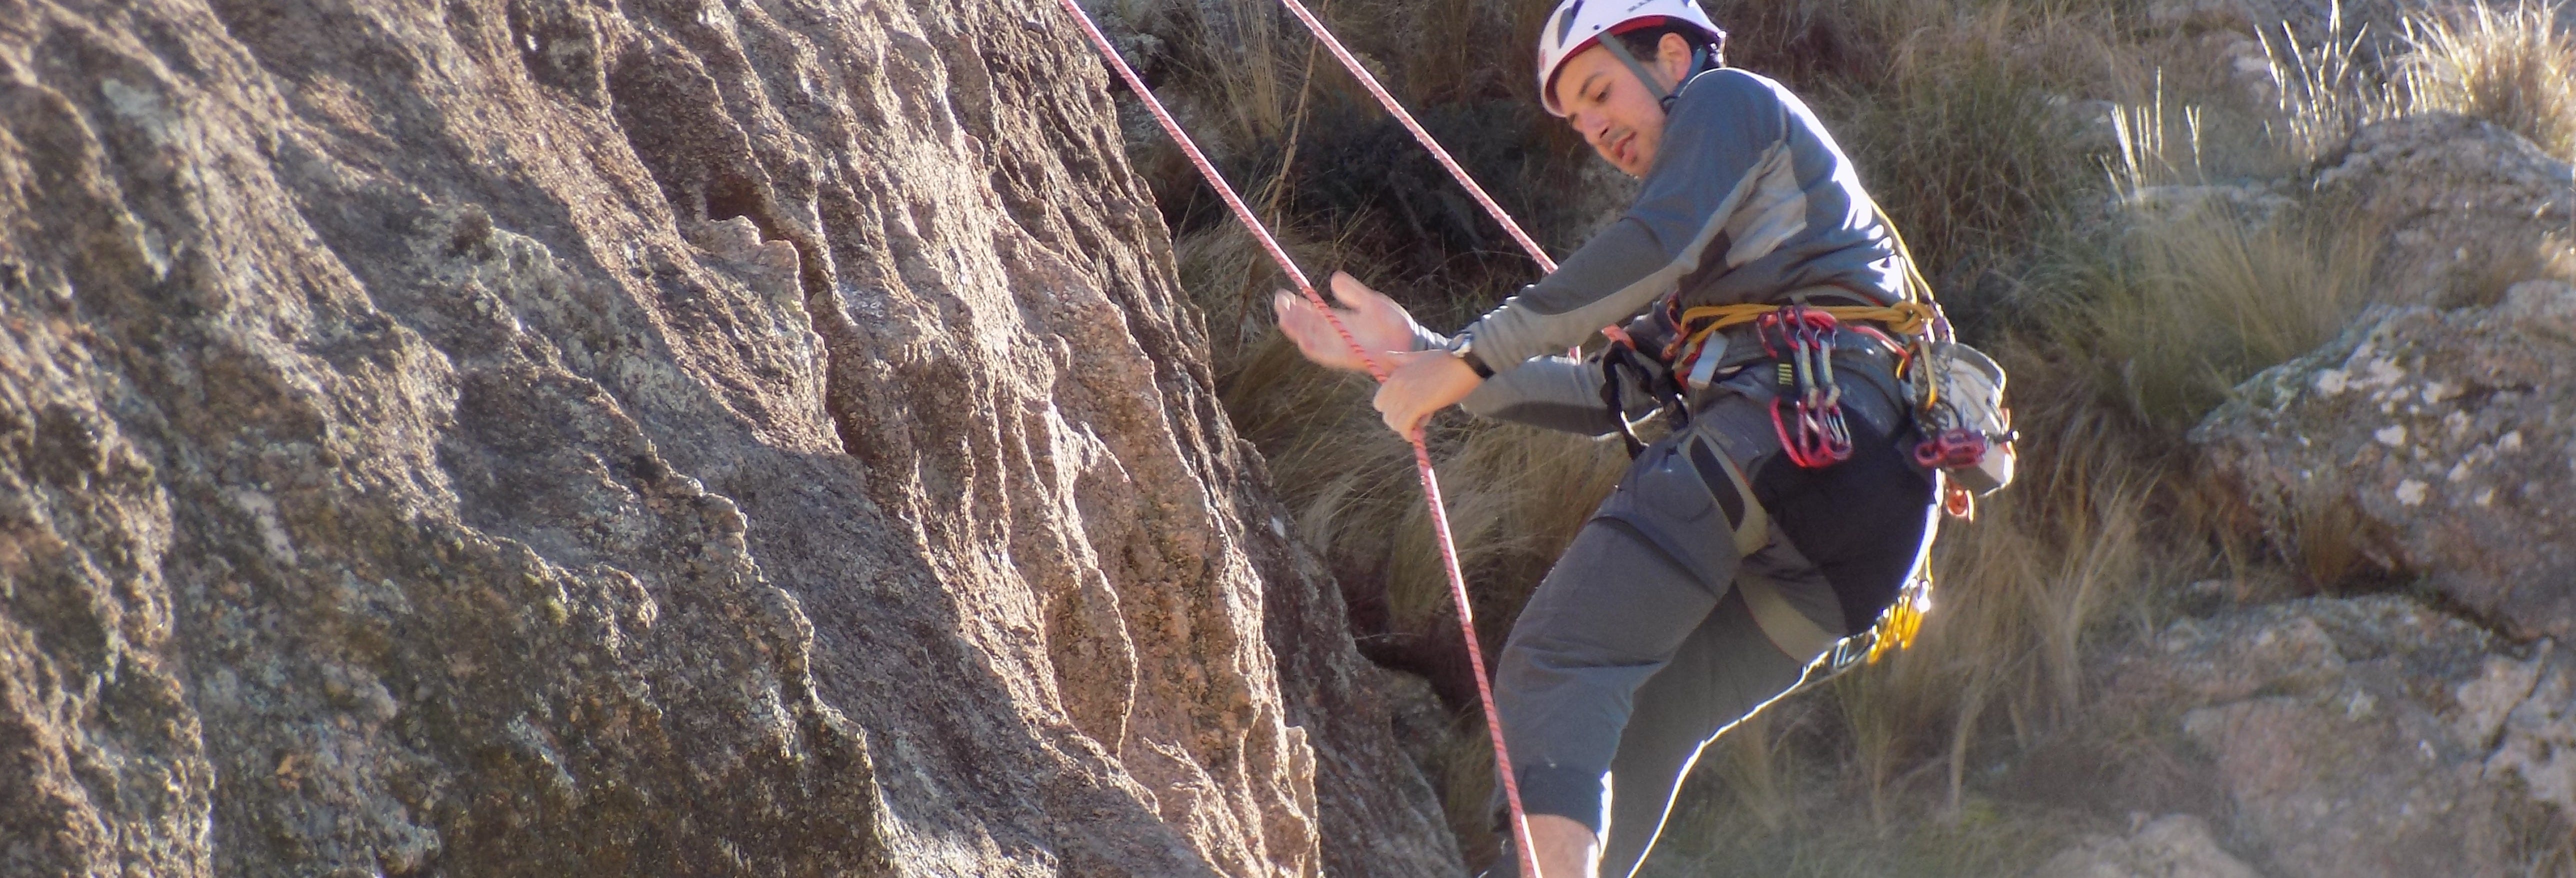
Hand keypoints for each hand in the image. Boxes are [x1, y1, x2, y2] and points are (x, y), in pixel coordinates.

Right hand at [1274, 272, 1422, 374]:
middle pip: (1305, 326)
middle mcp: (1334, 334)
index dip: (1294, 305)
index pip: (1310, 312)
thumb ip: (1353, 293)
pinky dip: (1313, 347)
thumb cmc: (1393, 323)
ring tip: (1285, 319)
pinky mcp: (1346, 357)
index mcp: (1338, 319)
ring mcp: (1339, 346)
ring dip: (1296, 330)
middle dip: (1290, 316)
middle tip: (1280, 303)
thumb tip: (1334, 278)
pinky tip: (1303, 339)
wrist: (1409, 343)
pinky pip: (1325, 355)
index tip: (1282, 295)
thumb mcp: (1371, 302)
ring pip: (1310, 339)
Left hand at [1373, 349, 1482, 438]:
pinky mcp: (1416, 406)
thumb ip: (1400, 359)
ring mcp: (1405, 396)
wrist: (1464, 362)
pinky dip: (1410, 434)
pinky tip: (1420, 434)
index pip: (1380, 402)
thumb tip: (1386, 355)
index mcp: (1396, 375)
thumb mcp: (1417, 356)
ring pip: (1394, 423)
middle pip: (1386, 415)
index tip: (1405, 412)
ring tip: (1420, 426)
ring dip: (1406, 428)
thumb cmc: (1446, 360)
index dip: (1392, 410)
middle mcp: (1396, 385)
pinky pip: (1404, 427)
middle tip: (1414, 421)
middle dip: (1399, 421)